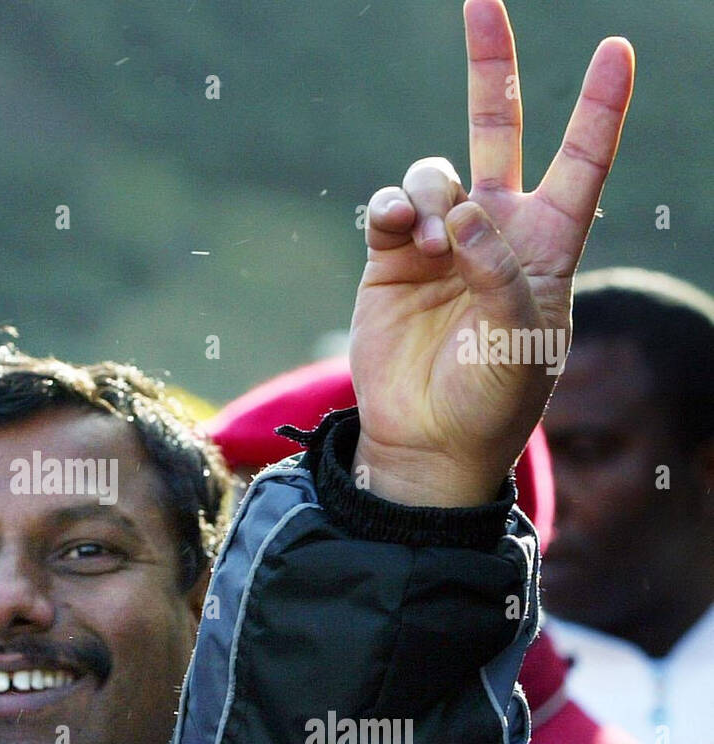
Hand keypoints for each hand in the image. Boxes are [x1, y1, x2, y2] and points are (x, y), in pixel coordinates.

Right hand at [348, 0, 633, 506]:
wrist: (426, 440)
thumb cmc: (493, 400)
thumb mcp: (522, 342)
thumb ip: (501, 272)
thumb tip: (459, 211)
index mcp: (548, 247)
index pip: (582, 162)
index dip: (599, 108)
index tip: (615, 51)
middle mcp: (494, 231)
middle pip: (498, 130)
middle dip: (491, 67)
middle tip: (480, 1)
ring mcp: (438, 242)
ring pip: (434, 172)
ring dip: (430, 191)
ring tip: (429, 238)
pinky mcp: (388, 260)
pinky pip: (387, 207)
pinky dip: (391, 209)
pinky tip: (400, 236)